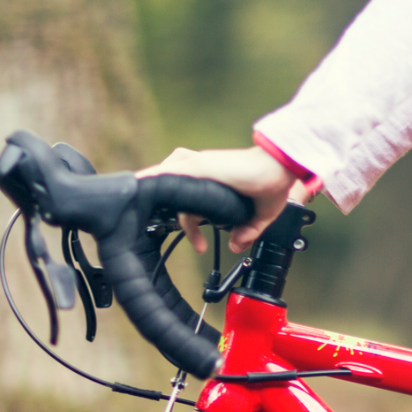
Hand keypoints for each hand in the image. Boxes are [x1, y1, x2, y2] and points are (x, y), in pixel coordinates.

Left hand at [137, 146, 305, 253]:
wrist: (279, 169)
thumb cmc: (273, 183)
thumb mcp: (261, 215)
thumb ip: (247, 230)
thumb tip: (236, 245)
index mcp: (215, 180)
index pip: (189, 200)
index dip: (190, 225)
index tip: (199, 245)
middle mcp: (204, 170)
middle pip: (172, 184)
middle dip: (159, 200)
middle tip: (154, 223)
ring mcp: (200, 166)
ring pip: (167, 176)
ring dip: (149, 185)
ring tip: (132, 197)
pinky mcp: (200, 166)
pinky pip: (170, 172)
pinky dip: (153, 178)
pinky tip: (139, 185)